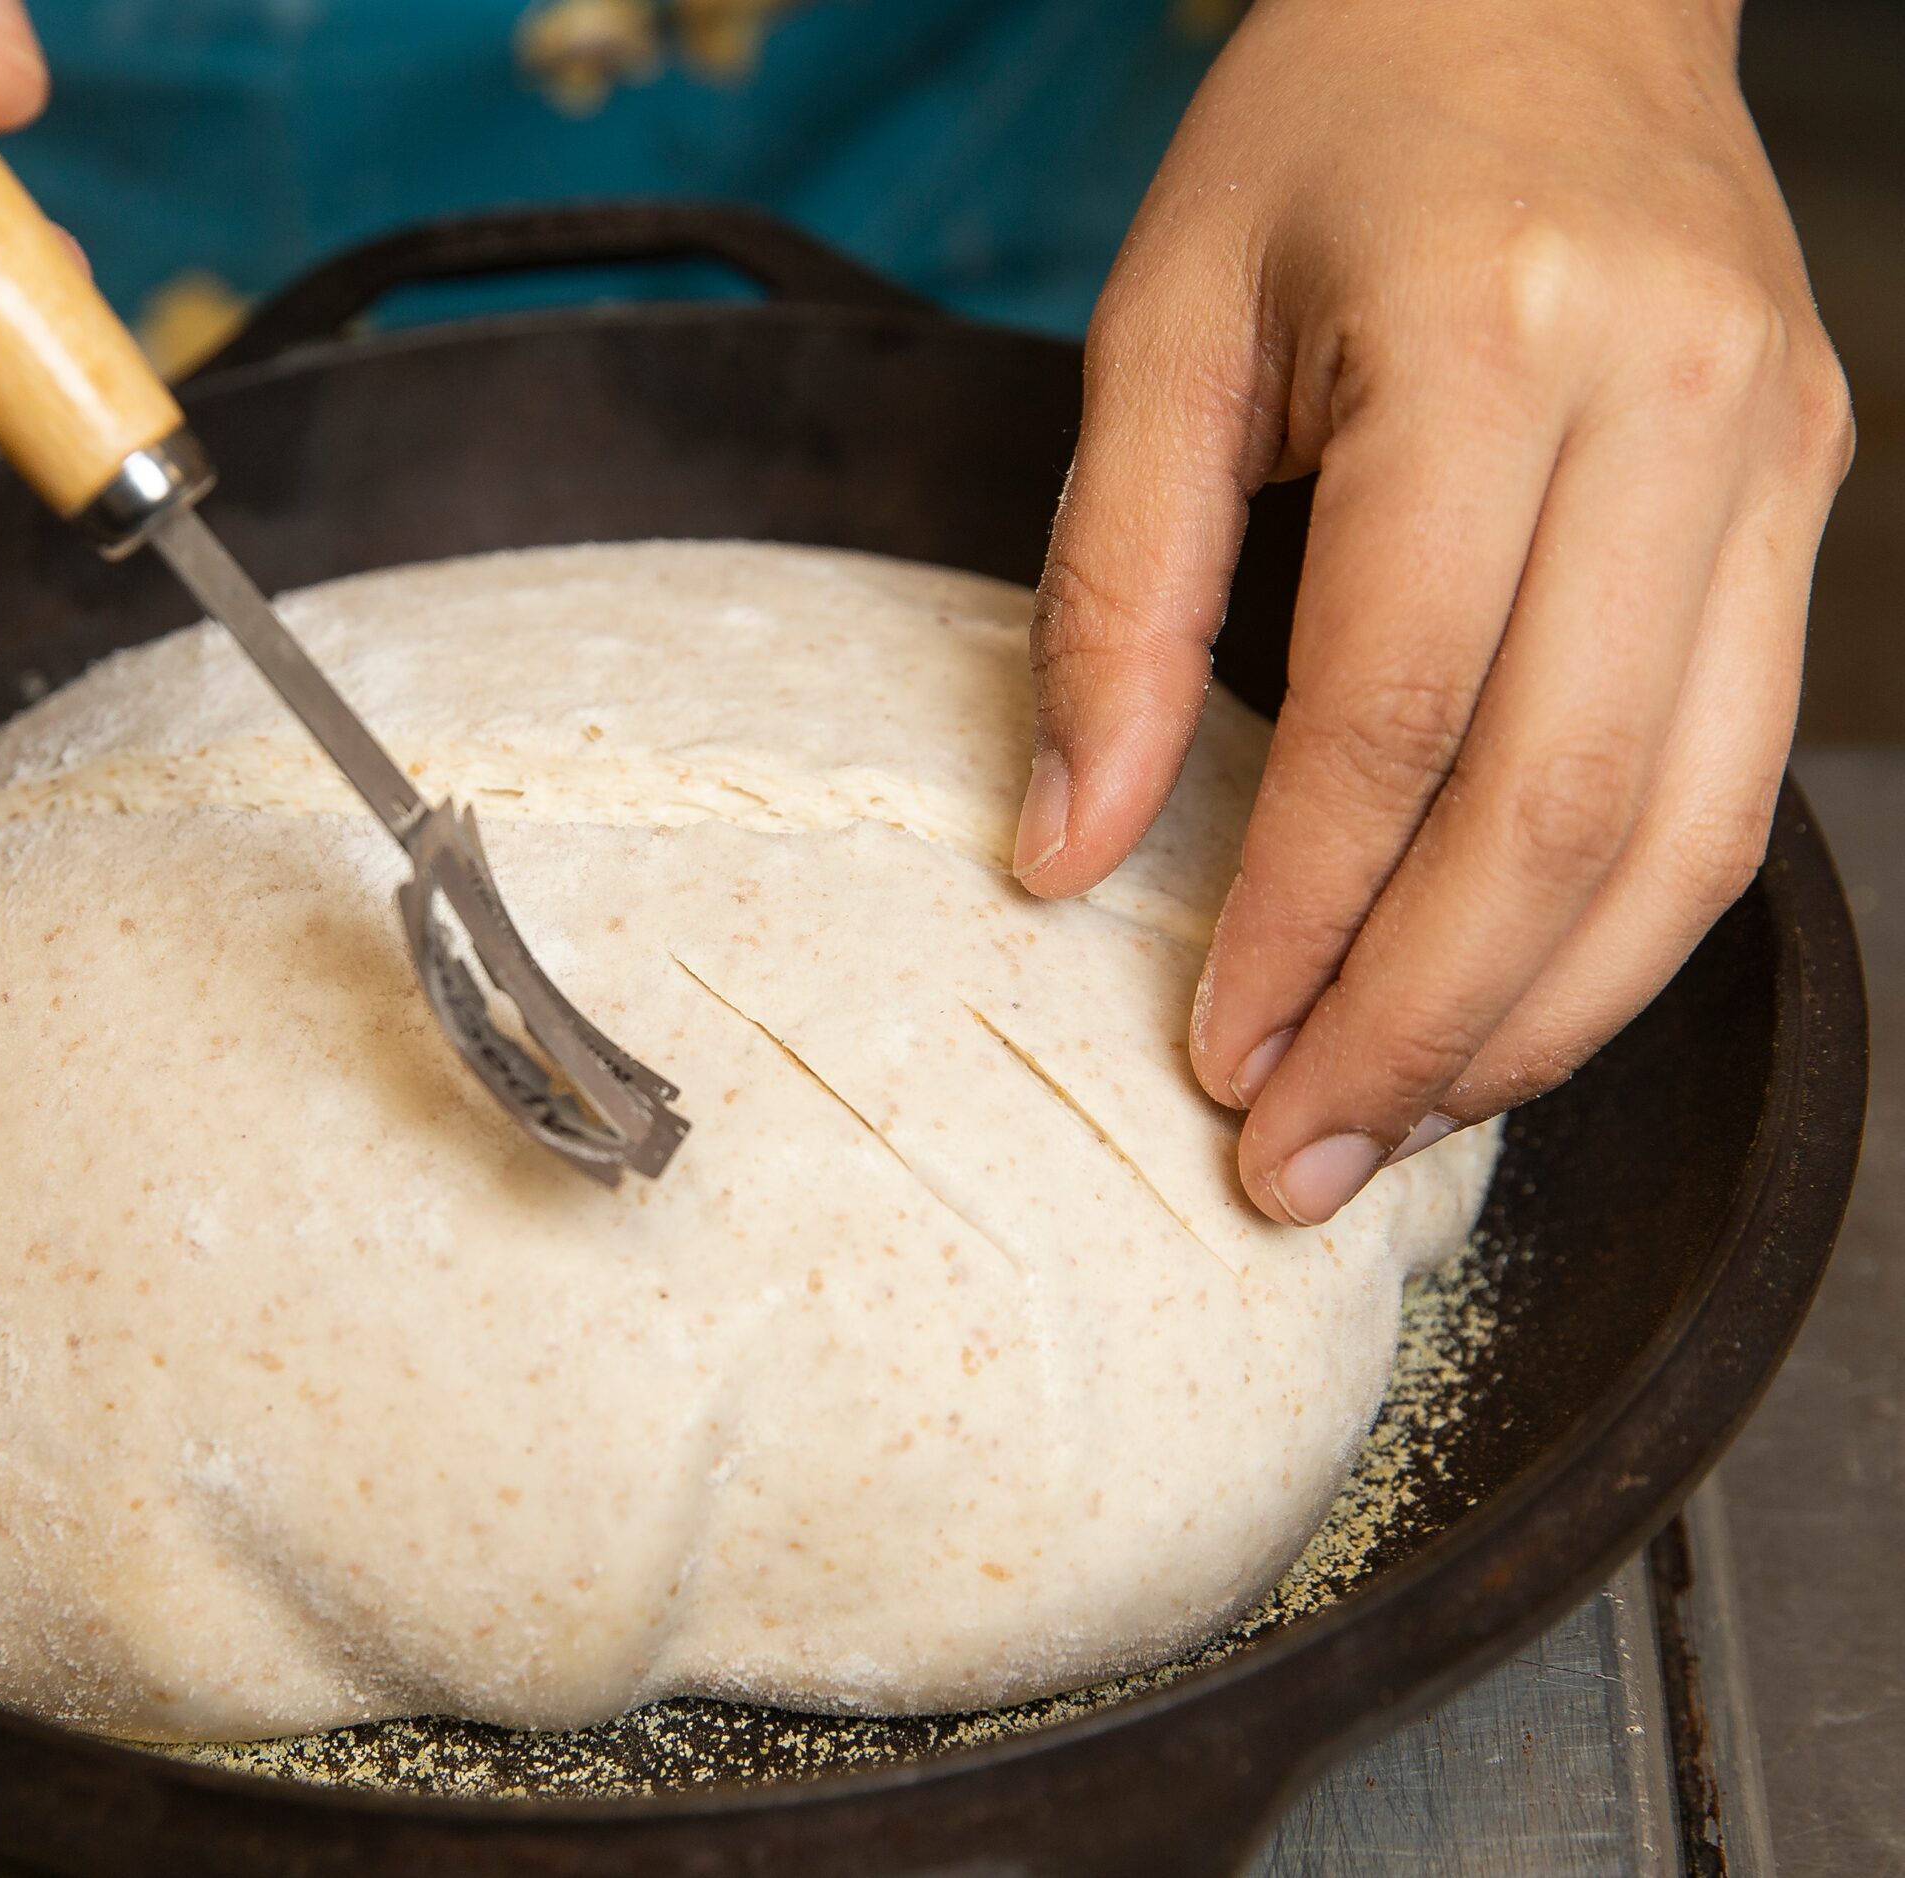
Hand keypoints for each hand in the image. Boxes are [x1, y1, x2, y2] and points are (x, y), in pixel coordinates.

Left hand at [1014, 0, 1852, 1224]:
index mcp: (1491, 341)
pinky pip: (1736, 779)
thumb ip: (1111, 595)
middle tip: (1292, 1158)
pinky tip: (1506, 1011)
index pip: (1399, 711)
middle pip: (1565, 806)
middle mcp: (1677, 406)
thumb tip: (1064, 852)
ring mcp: (1776, 459)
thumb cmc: (1326, 136)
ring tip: (1394, 1128)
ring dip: (1538, 1020)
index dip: (1302, 913)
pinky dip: (1618, 932)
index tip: (1212, 1051)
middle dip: (1420, 1023)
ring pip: (1690, 831)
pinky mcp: (1805, 505)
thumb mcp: (1160, 326)